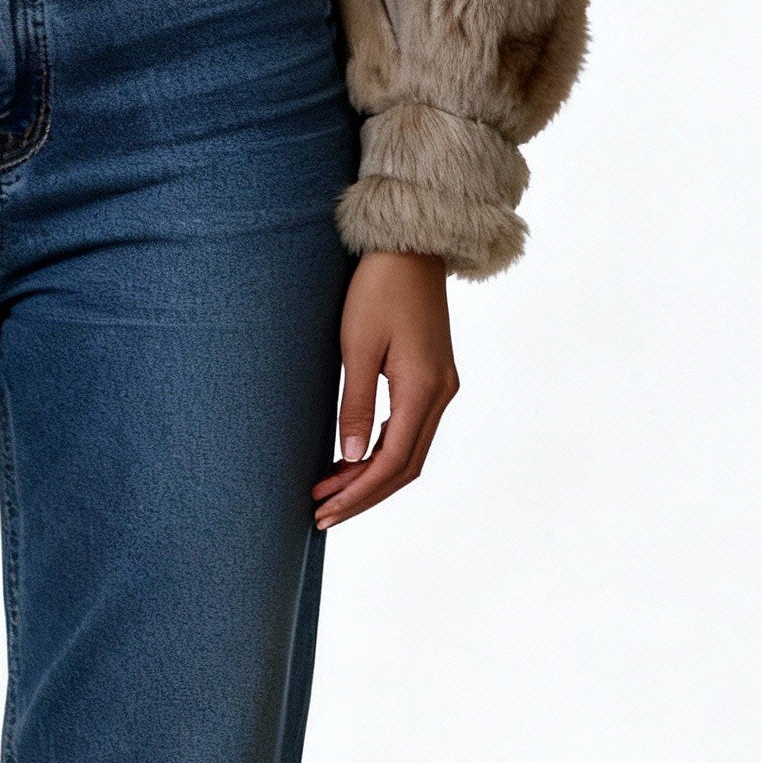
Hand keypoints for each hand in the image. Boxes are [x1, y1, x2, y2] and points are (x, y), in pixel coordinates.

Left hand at [314, 250, 457, 529]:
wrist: (411, 248)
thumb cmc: (379, 289)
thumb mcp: (358, 346)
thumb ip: (355, 404)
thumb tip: (348, 457)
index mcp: (424, 388)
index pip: (392, 462)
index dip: (358, 493)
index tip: (325, 511)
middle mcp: (440, 394)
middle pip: (405, 466)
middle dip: (362, 494)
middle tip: (321, 514)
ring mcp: (440, 387)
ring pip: (408, 451)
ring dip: (370, 476)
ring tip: (327, 492)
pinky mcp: (432, 378)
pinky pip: (409, 429)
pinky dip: (380, 451)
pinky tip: (349, 460)